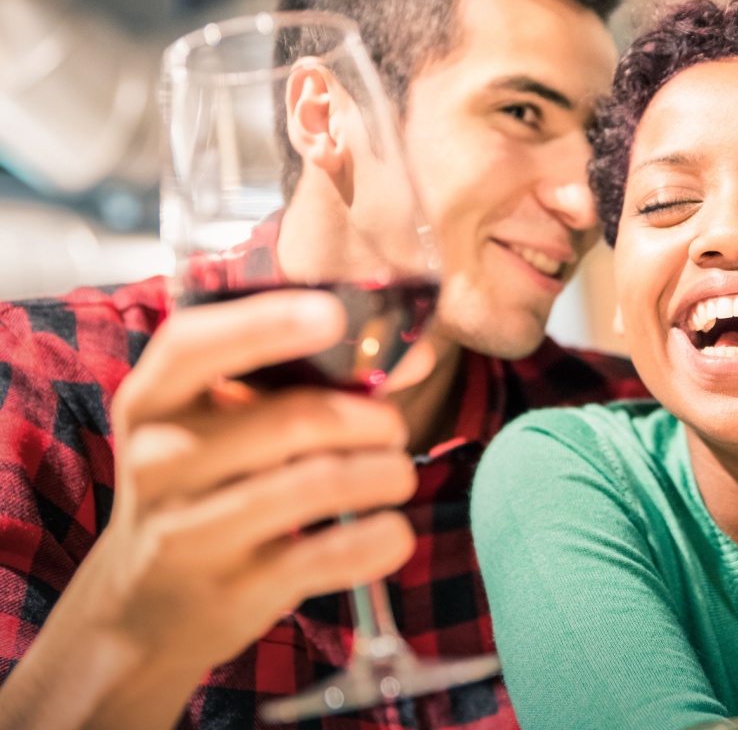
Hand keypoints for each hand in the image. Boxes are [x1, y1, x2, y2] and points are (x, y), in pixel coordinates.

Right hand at [0, 289, 424, 729]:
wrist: (141, 606)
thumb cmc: (202, 487)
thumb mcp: (213, 427)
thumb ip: (293, 382)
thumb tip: (415, 353)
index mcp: (151, 402)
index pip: (192, 346)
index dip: (265, 323)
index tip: (333, 313)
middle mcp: (160, 462)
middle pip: (292, 420)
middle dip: (370, 419)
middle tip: (393, 428)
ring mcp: (192, 533)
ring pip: (320, 483)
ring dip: (385, 473)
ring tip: (396, 474)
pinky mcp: (234, 592)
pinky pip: (332, 555)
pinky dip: (383, 536)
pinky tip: (391, 529)